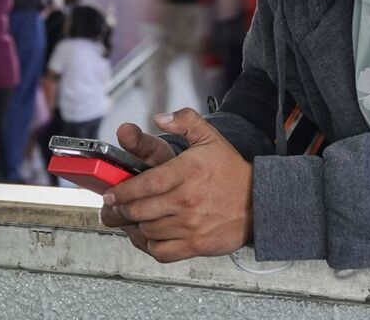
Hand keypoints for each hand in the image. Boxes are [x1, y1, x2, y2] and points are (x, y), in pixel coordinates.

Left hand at [100, 109, 251, 263]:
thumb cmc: (231, 171)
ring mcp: (191, 225)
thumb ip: (185, 121)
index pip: (145, 183)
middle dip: (121, 209)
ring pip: (147, 230)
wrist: (259, 202)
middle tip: (115, 208)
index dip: (122, 190)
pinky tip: (149, 236)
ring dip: (135, 226)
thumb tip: (159, 117)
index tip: (111, 193)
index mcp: (188, 172)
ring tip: (132, 219)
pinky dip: (149, 245)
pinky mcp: (196, 245)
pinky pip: (161, 251)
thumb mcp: (210, 138)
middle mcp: (187, 200)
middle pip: (140, 209)